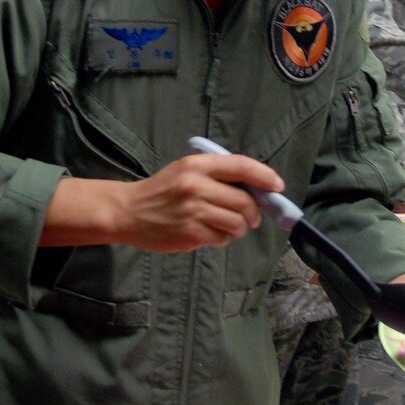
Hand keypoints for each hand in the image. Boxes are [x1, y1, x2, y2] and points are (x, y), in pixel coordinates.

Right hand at [115, 152, 281, 252]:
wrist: (127, 211)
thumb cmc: (160, 191)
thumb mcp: (184, 170)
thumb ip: (215, 175)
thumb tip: (254, 189)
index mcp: (196, 165)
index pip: (240, 166)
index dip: (264, 176)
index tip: (277, 186)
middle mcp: (196, 186)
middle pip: (244, 201)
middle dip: (253, 212)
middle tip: (250, 218)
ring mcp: (193, 211)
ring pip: (237, 223)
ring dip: (239, 228)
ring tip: (228, 227)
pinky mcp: (190, 234)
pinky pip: (222, 239)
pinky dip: (222, 238)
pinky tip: (210, 234)